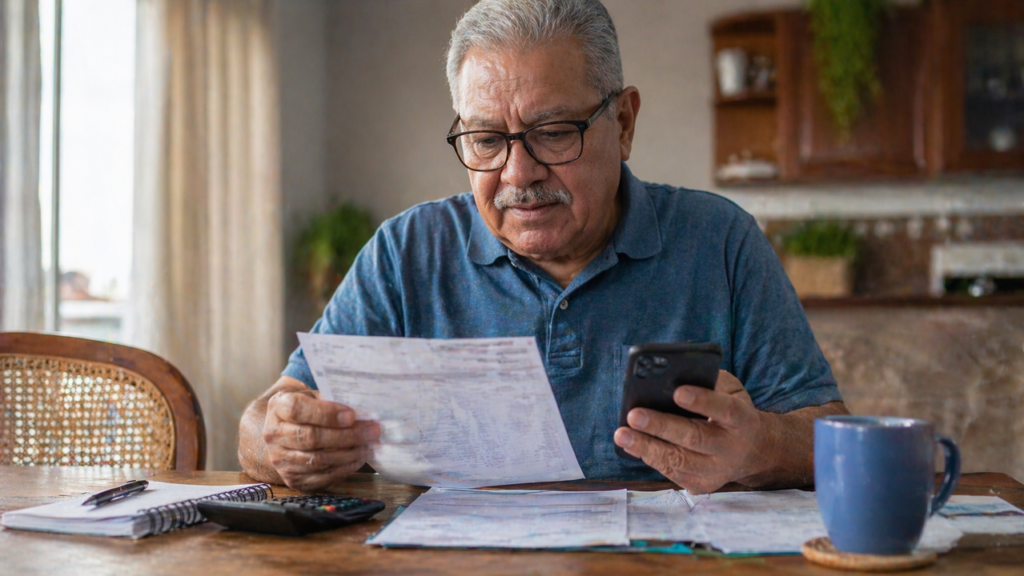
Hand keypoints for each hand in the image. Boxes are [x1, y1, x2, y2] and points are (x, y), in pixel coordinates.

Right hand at [262, 387, 379, 491]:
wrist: (286, 431)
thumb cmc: (307, 409)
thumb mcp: (314, 396)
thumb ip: (332, 399)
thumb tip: (362, 409)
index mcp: (278, 406)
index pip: (298, 409)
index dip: (326, 414)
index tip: (352, 415)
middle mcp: (273, 434)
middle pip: (311, 437)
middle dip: (347, 436)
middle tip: (372, 431)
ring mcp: (280, 459)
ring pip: (317, 459)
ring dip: (348, 454)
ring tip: (368, 446)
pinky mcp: (291, 478)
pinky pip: (320, 477)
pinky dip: (343, 469)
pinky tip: (357, 459)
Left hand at [613, 370, 768, 493]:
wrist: (753, 452)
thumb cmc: (732, 411)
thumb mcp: (732, 391)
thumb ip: (710, 381)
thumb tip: (674, 376)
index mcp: (742, 420)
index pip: (725, 410)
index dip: (702, 401)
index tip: (677, 391)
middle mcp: (730, 448)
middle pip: (694, 438)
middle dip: (661, 426)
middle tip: (634, 415)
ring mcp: (716, 471)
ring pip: (678, 461)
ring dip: (646, 447)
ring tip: (622, 434)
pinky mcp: (701, 485)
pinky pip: (671, 472)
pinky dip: (649, 457)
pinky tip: (631, 445)